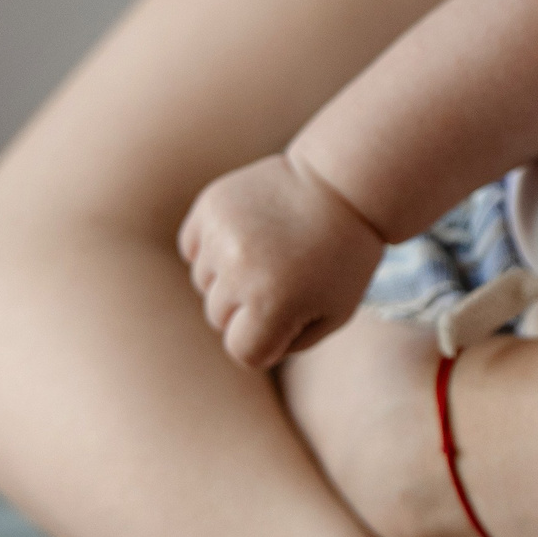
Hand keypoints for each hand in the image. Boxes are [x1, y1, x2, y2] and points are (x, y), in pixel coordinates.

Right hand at [179, 155, 387, 369]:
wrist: (344, 185)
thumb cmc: (345, 258)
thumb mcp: (334, 314)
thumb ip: (287, 343)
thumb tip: (245, 347)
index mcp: (272, 303)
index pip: (243, 351)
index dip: (270, 341)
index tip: (293, 316)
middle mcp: (239, 271)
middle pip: (219, 318)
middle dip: (249, 310)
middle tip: (286, 279)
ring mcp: (221, 236)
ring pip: (204, 283)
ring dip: (230, 277)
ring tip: (270, 254)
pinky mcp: (211, 206)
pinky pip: (192, 248)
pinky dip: (213, 249)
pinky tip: (248, 237)